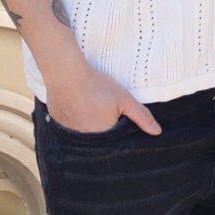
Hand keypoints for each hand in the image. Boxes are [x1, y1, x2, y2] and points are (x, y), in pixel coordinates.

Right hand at [42, 54, 161, 136]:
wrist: (66, 73)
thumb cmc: (96, 85)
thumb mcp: (124, 99)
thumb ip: (141, 116)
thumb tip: (157, 131)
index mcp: (103, 136)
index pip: (114, 141)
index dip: (117, 129)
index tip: (114, 116)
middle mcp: (85, 139)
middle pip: (99, 137)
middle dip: (103, 127)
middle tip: (101, 108)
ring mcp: (69, 132)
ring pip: (84, 132)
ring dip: (88, 124)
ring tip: (90, 106)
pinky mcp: (58, 123)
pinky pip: (70, 126)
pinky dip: (75, 119)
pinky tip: (77, 106)